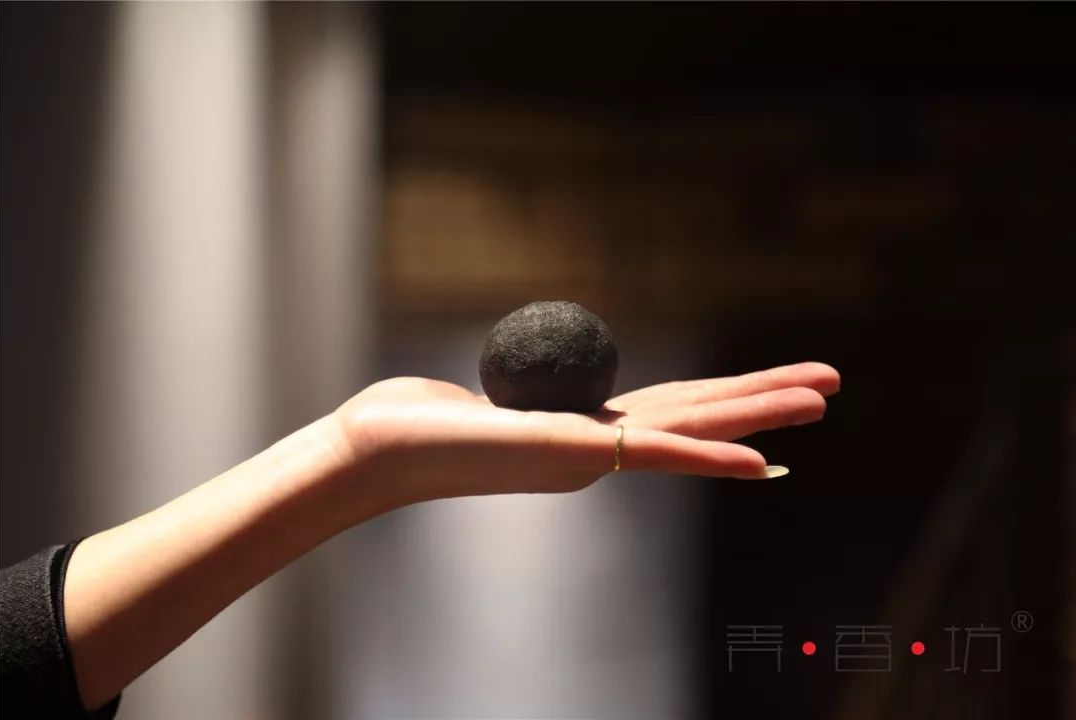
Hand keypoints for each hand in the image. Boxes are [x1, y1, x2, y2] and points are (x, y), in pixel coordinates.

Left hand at [332, 362, 838, 508]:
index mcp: (591, 428)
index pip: (676, 407)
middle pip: (701, 413)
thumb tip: (541, 361)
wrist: (386, 450)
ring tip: (823, 399)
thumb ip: (535, 379)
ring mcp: (595, 455)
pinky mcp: (577, 457)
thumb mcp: (501, 388)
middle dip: (767, 400)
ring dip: (763, 417)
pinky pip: (657, 455)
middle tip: (831, 385)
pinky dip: (713, 457)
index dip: (729, 398)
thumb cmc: (428, 422)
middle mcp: (603, 445)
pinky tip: (764, 460)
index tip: (771, 391)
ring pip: (696, 429)